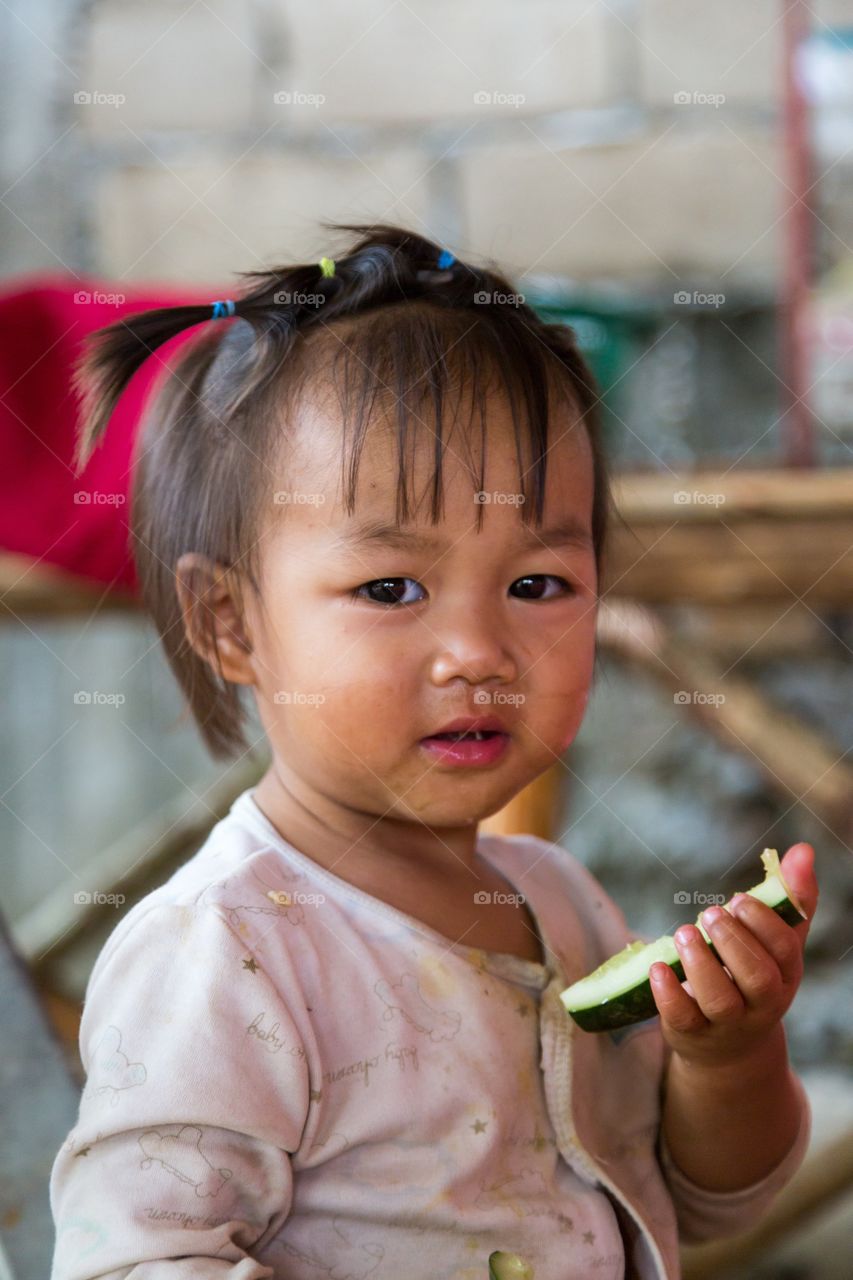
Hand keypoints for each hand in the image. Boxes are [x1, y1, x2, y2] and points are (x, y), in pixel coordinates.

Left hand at [649, 843, 817, 1070]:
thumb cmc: (754, 978)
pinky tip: (657, 966)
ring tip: (685, 932)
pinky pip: (683, 1017)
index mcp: (785, 976)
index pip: (784, 952)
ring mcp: (727, 1023)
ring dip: (701, 963)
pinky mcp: (693, 1033)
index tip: (738, 898)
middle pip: (757, 978)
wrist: (730, 1047)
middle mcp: (761, 1004)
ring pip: (720, 1000)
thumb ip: (792, 900)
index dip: (763, 923)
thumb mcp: (777, 945)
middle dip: (734, 942)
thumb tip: (803, 850)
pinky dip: (668, 992)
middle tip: (710, 913)